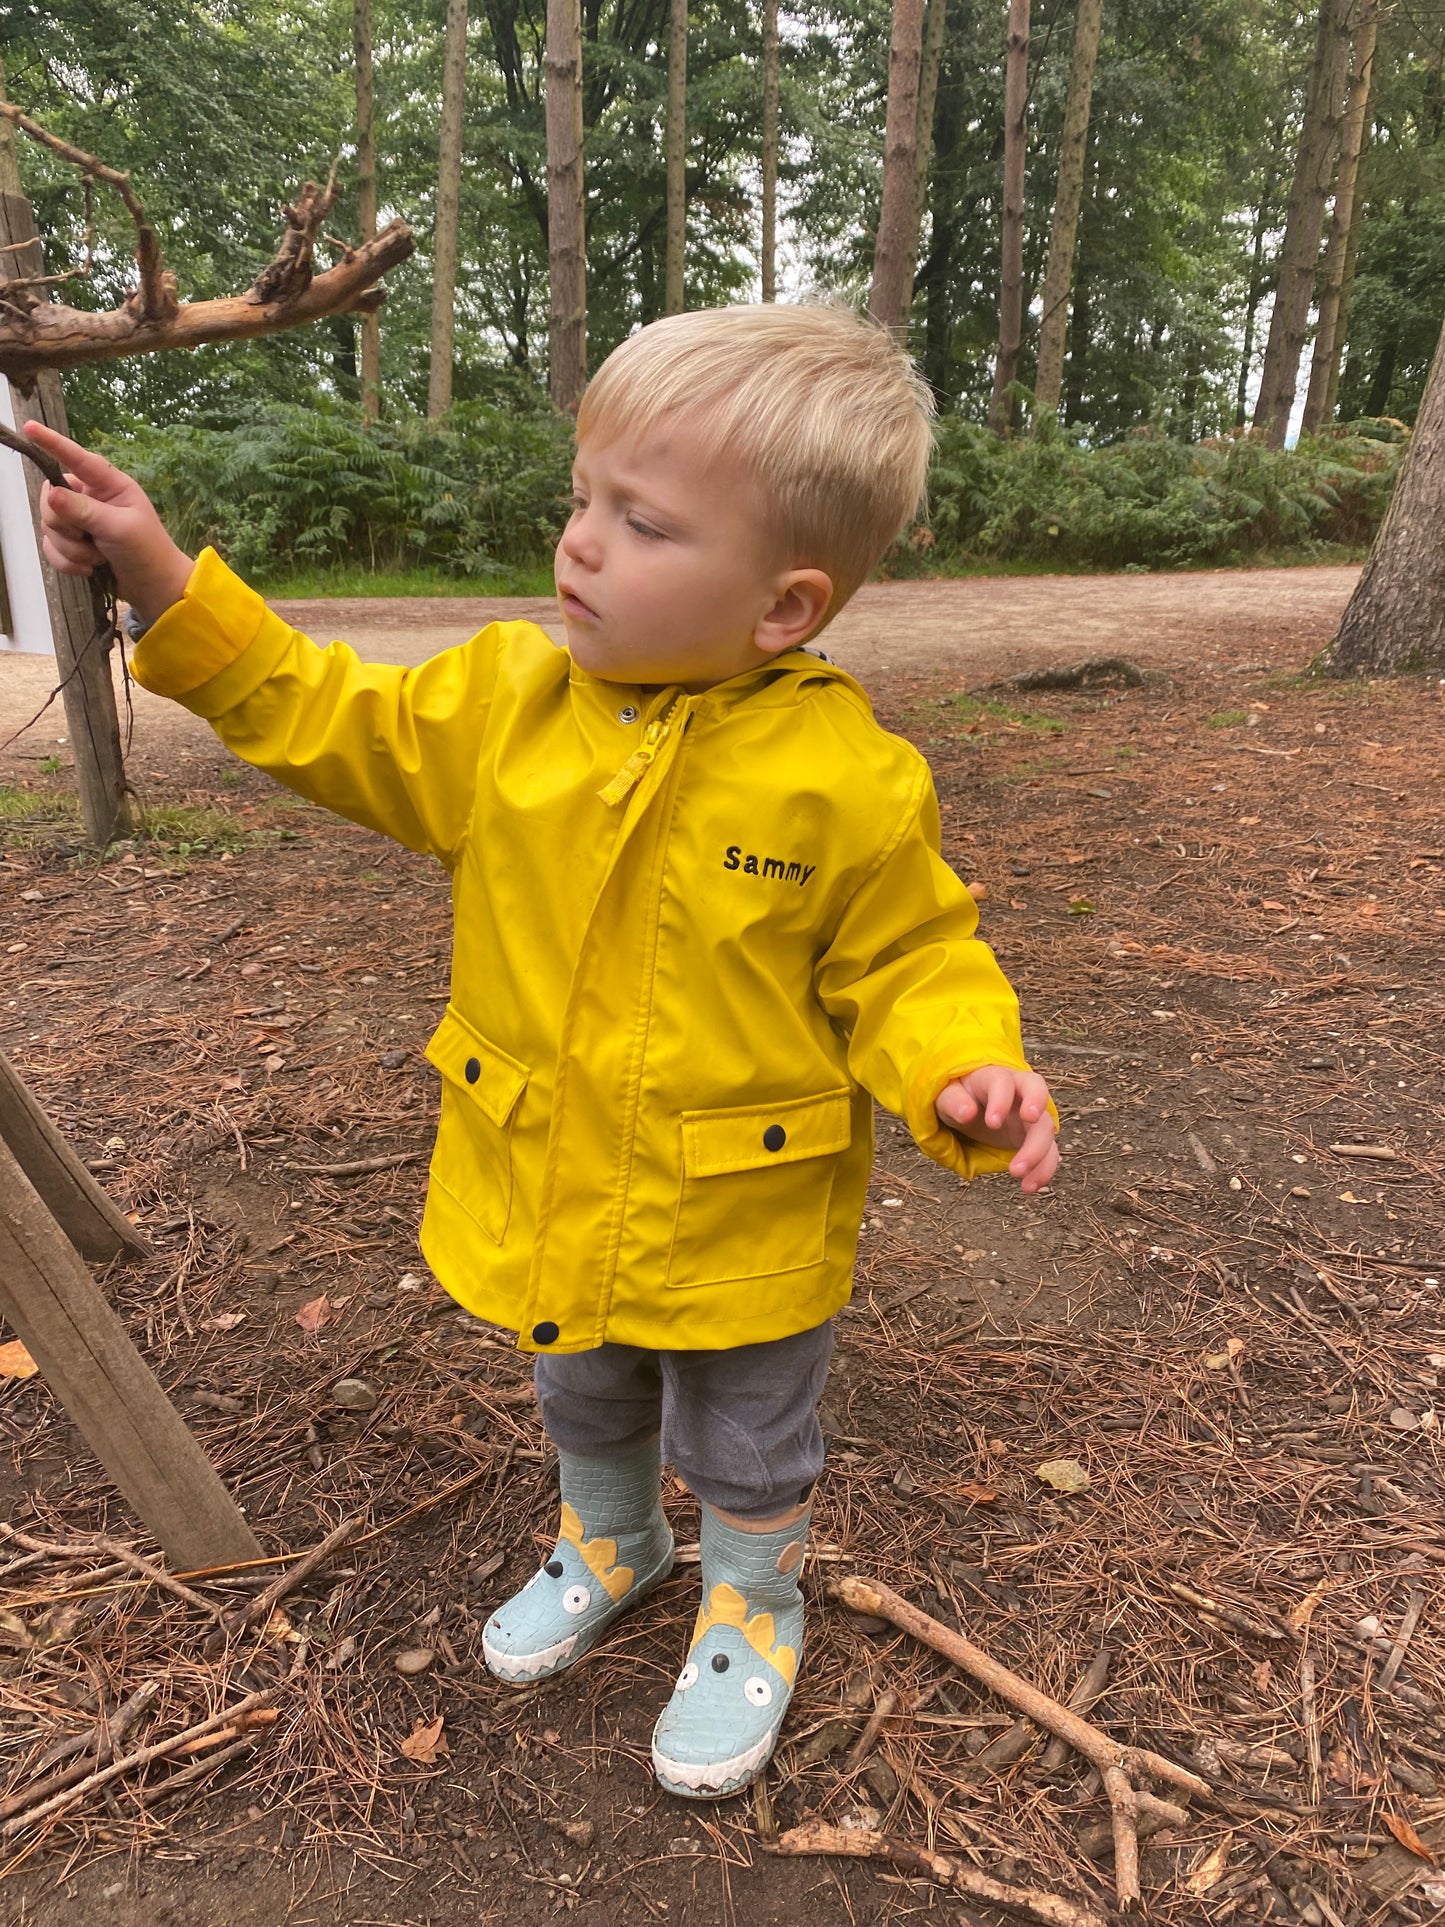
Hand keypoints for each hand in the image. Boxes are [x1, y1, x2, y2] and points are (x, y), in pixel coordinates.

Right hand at [25, 421, 193, 626]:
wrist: (154, 588)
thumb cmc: (147, 551)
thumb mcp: (120, 528)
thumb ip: (85, 510)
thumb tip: (50, 493)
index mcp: (108, 484)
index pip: (76, 458)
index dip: (52, 443)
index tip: (30, 428)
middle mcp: (90, 497)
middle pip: (50, 498)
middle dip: (65, 525)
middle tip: (89, 539)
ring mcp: (79, 521)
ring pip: (49, 526)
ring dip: (70, 548)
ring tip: (98, 558)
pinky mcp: (72, 544)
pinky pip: (51, 548)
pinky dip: (66, 562)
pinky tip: (89, 569)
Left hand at [936, 1066, 1057, 1193]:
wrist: (972, 1105)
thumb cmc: (959, 1096)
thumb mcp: (947, 1097)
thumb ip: (954, 1102)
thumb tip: (967, 1113)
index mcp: (995, 1078)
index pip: (1003, 1082)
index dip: (1002, 1100)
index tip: (992, 1123)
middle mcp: (1020, 1091)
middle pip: (1037, 1095)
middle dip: (1034, 1115)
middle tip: (1025, 1132)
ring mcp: (1032, 1115)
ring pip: (1046, 1127)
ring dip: (1037, 1153)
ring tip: (1016, 1173)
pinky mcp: (1037, 1137)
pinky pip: (1050, 1151)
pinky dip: (1043, 1170)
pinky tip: (1029, 1186)